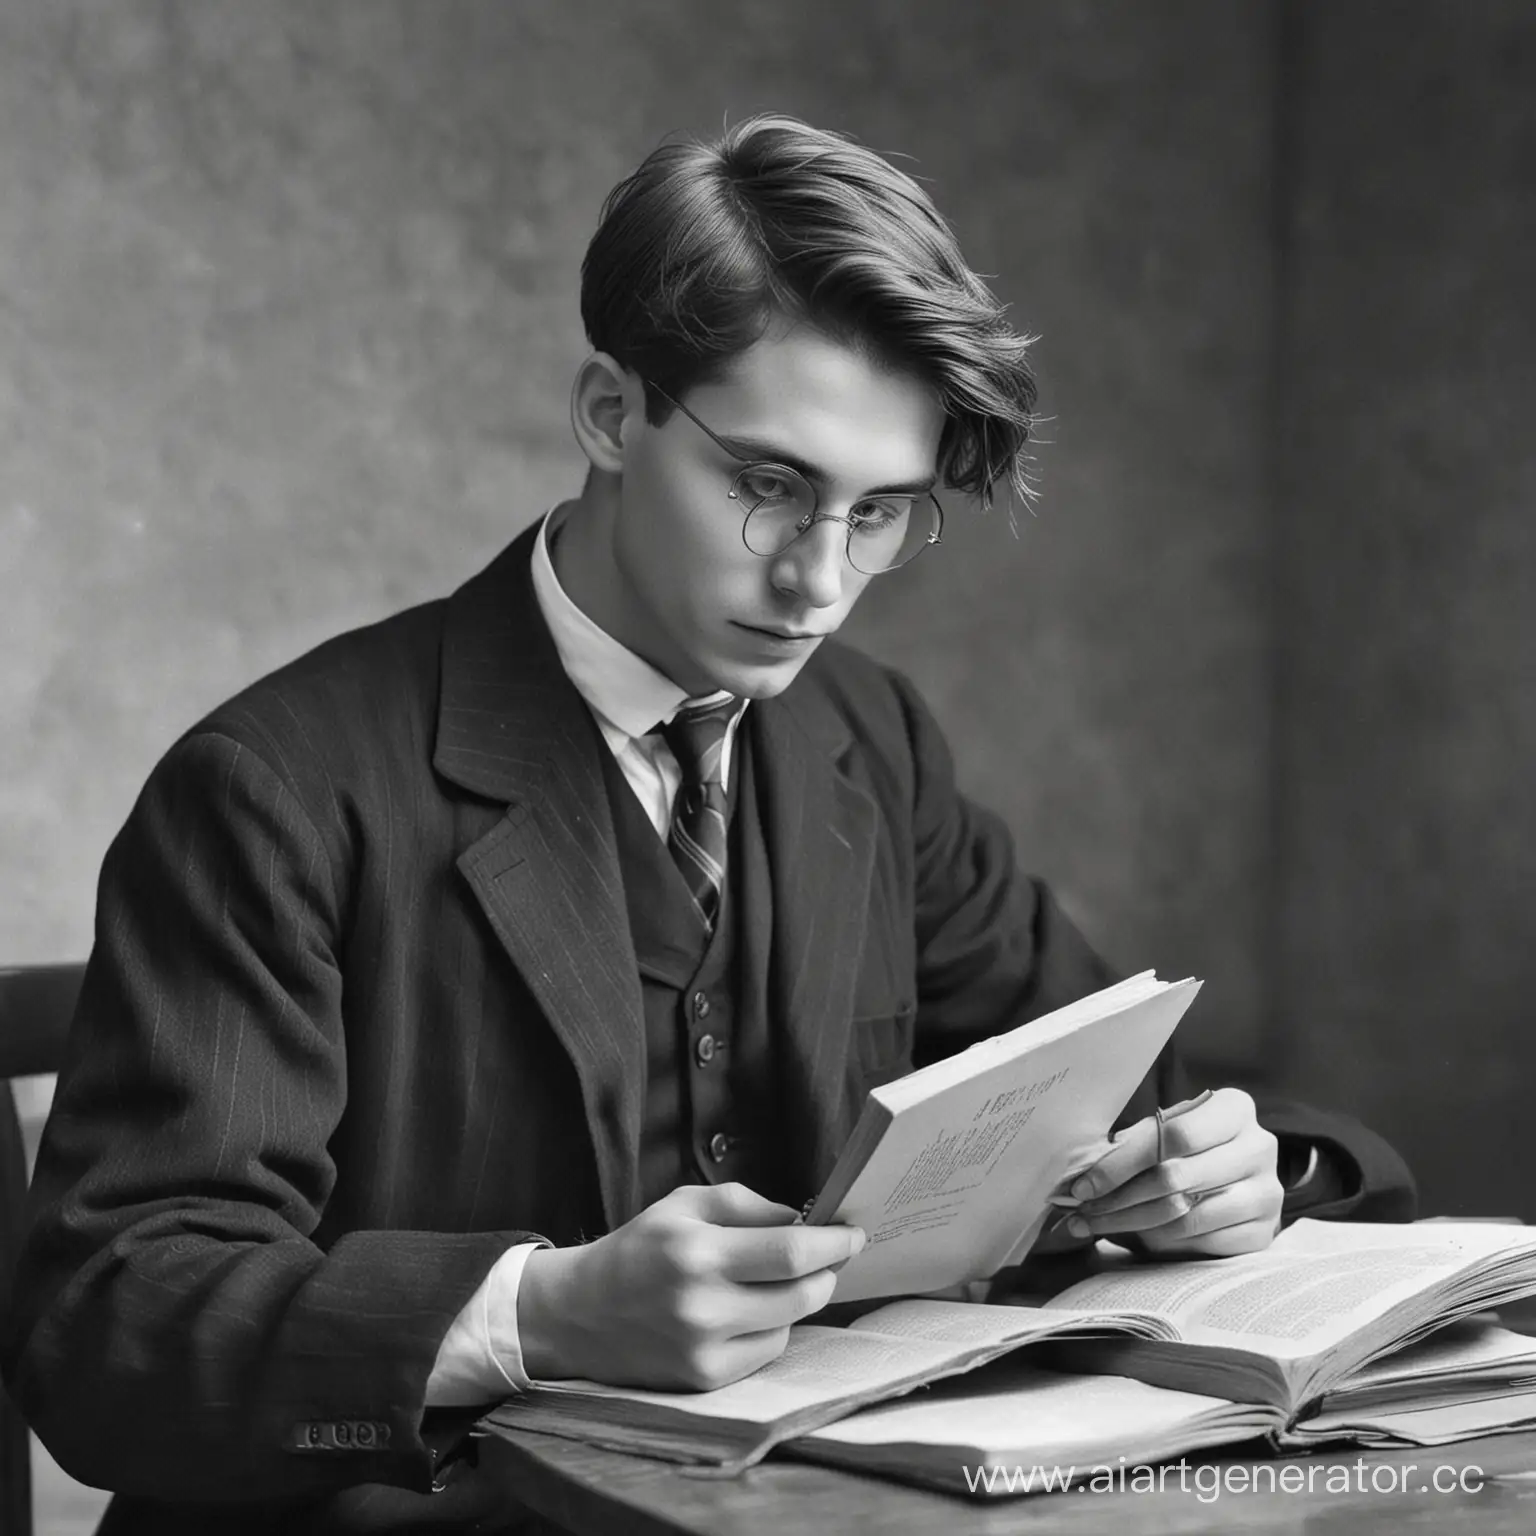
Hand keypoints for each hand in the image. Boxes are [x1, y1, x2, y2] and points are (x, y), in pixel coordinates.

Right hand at [517, 1182, 864, 1390]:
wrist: (582, 1312)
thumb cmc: (641, 1248)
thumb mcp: (685, 1204)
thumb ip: (747, 1204)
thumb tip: (804, 1220)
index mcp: (697, 1252)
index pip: (791, 1251)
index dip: (833, 1243)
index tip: (854, 1233)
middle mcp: (702, 1306)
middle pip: (802, 1294)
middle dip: (826, 1271)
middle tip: (829, 1254)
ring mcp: (704, 1349)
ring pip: (789, 1323)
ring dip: (797, 1299)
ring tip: (772, 1279)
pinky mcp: (705, 1379)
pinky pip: (767, 1350)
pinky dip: (771, 1327)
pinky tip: (748, 1310)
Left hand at [1063, 1088, 1282, 1257]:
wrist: (1240, 1181)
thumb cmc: (1193, 1149)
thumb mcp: (1167, 1131)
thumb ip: (1135, 1142)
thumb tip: (1084, 1169)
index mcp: (1235, 1108)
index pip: (1173, 1134)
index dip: (1122, 1162)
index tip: (1084, 1185)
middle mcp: (1259, 1147)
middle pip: (1176, 1177)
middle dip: (1119, 1199)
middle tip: (1084, 1212)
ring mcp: (1268, 1192)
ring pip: (1185, 1215)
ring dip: (1132, 1224)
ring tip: (1098, 1225)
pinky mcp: (1265, 1232)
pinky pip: (1201, 1243)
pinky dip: (1162, 1243)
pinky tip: (1136, 1237)